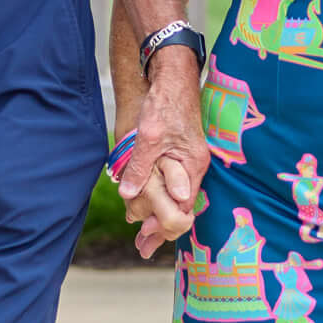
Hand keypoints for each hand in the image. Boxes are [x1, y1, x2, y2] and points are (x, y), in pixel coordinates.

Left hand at [116, 55, 205, 257]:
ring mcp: (188, 160)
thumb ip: (141, 166)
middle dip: (162, 228)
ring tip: (143, 236)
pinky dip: (161, 198)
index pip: (183, 207)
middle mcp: (194, 166)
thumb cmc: (165, 103)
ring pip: (175, 196)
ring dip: (159, 214)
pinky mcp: (181, 153)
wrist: (173, 75)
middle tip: (143, 247)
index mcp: (192, 165)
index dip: (165, 225)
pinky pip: (173, 184)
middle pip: (181, 207)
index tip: (147, 240)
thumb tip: (128, 193)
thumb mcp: (149, 137)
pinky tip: (147, 204)